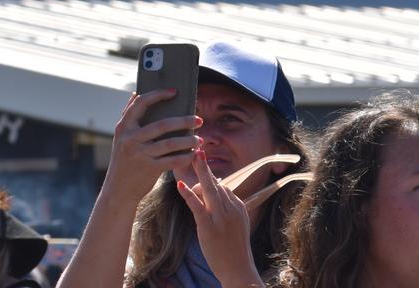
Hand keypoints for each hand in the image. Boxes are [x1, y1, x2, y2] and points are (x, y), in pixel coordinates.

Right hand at [102, 90, 202, 202]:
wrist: (118, 189)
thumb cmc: (123, 160)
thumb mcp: (120, 138)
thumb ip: (128, 116)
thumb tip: (136, 93)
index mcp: (123, 127)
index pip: (141, 104)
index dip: (158, 95)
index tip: (174, 92)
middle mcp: (130, 139)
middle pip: (162, 124)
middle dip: (184, 120)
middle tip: (199, 119)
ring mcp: (140, 154)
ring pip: (171, 143)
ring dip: (189, 140)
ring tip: (200, 139)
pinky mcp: (149, 169)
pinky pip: (173, 160)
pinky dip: (186, 157)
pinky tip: (194, 154)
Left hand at [178, 150, 263, 286]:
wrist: (238, 269)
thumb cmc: (233, 248)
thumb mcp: (234, 223)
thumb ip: (225, 208)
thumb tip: (213, 193)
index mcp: (237, 206)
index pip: (222, 185)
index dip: (207, 177)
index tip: (196, 162)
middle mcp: (231, 208)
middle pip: (216, 182)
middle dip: (204, 165)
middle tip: (195, 148)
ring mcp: (221, 217)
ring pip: (209, 190)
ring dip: (198, 176)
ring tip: (187, 162)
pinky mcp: (209, 227)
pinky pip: (198, 207)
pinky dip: (188, 195)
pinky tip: (180, 185)